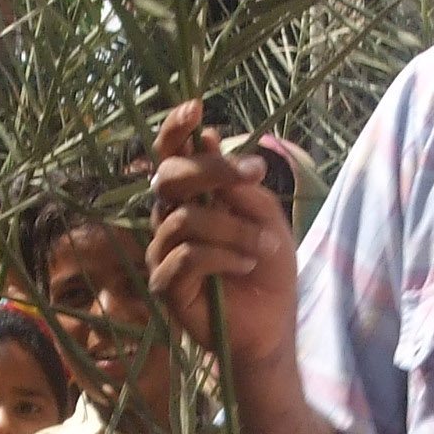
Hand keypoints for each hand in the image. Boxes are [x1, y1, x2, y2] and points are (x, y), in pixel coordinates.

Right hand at [145, 101, 297, 365]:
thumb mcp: (265, 216)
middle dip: (210, 171)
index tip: (195, 108)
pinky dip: (222, 255)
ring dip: (232, 228)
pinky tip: (245, 264)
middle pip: (168, 178)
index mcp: (191, 197)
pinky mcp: (164, 284)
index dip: (175, 130)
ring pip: (184, 219)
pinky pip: (186, 255)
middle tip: (251, 175)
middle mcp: (169, 219)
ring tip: (263, 245)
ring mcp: (162, 251)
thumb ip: (237, 183)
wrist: (271, 326)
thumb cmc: (268, 269)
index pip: (171, 156)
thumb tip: (207, 139)